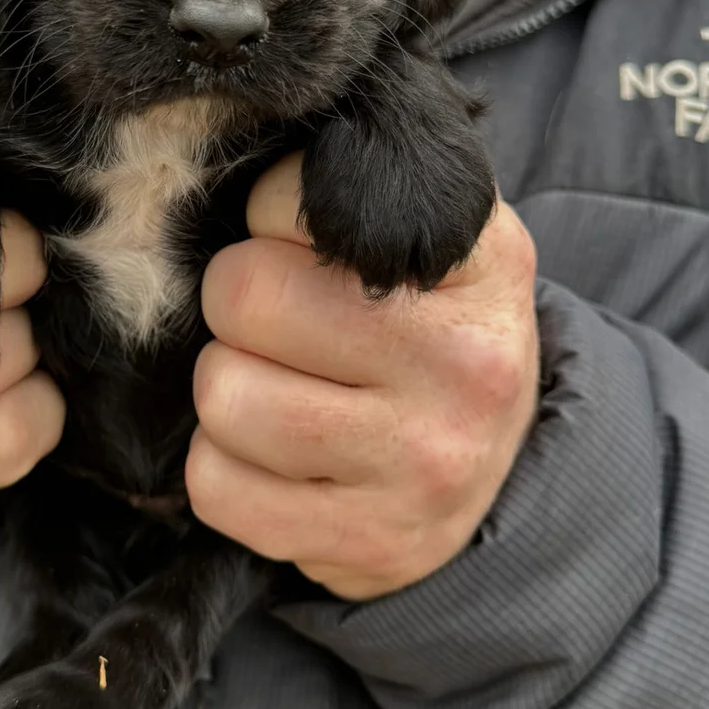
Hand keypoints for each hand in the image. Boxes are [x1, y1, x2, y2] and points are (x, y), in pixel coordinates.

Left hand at [188, 154, 538, 598]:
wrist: (492, 464)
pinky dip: (221, 466)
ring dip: (226, 387)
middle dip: (235, 305)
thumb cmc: (432, 325)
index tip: (300, 250)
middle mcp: (466, 365)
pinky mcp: (368, 544)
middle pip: (243, 296)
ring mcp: (422, 466)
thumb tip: (239, 165)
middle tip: (273, 324)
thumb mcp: (432, 231)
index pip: (292, 203)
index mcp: (482, 261)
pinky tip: (272, 454)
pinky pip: (216, 487)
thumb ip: (356, 181)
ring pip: (223, 396)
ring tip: (276, 386)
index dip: (267, 222)